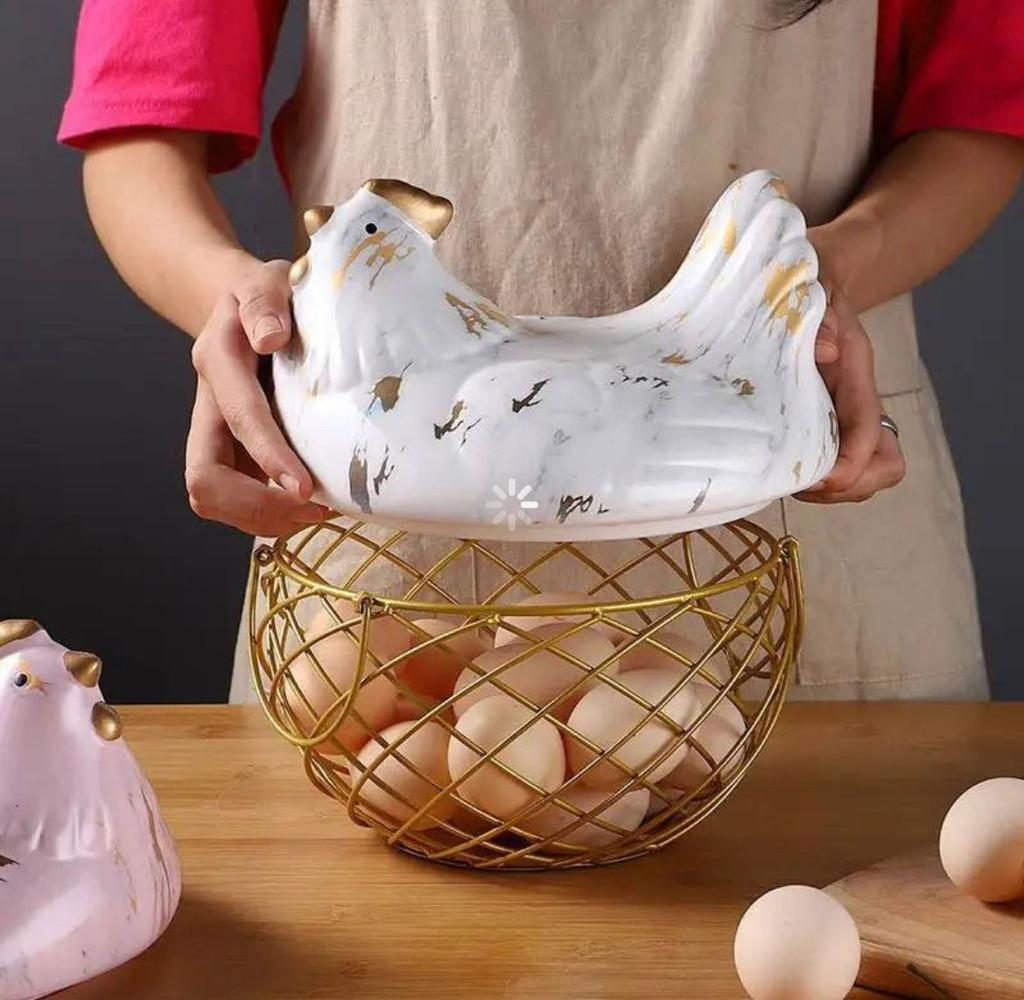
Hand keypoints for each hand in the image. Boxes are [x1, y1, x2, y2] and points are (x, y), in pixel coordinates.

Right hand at [186, 258, 328, 534]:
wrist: (238, 304)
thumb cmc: (263, 294)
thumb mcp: (266, 281)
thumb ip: (266, 302)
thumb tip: (272, 337)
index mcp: (218, 364)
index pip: (239, 420)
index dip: (269, 457)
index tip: (304, 489)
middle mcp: (208, 406)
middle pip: (205, 478)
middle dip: (256, 506)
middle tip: (314, 511)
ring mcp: (216, 434)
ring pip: (215, 498)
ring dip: (264, 518)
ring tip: (320, 513)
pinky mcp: (232, 452)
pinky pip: (238, 499)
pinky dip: (270, 514)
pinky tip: (312, 506)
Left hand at [795, 281, 905, 503]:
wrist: (817, 288)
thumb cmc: (810, 295)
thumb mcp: (815, 297)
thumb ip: (821, 318)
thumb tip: (825, 351)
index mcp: (856, 377)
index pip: (869, 432)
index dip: (850, 465)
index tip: (819, 478)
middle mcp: (860, 405)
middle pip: (885, 467)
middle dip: (849, 487)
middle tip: (805, 484)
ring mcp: (850, 422)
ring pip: (868, 478)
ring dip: (836, 492)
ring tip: (796, 482)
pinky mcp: (835, 431)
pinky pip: (846, 474)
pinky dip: (824, 486)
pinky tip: (793, 473)